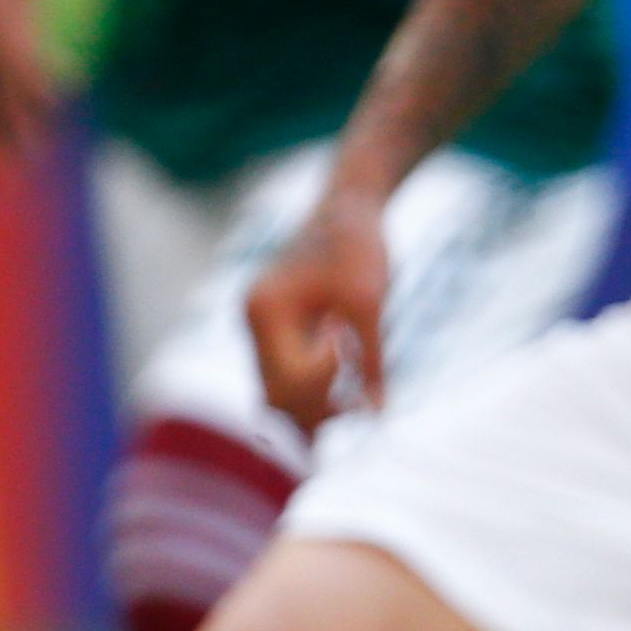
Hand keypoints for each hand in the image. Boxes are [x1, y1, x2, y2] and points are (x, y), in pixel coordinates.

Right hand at [243, 184, 396, 427]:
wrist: (349, 209)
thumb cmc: (359, 247)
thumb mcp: (372, 304)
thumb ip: (371, 361)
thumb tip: (376, 414)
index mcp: (265, 310)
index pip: (290, 377)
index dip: (327, 378)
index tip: (348, 343)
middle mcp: (253, 322)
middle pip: (274, 395)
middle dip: (314, 413)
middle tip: (360, 414)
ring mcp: (262, 328)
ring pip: (275, 392)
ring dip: (309, 412)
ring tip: (347, 421)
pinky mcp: (278, 331)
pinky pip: (285, 377)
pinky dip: (309, 396)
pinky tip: (339, 410)